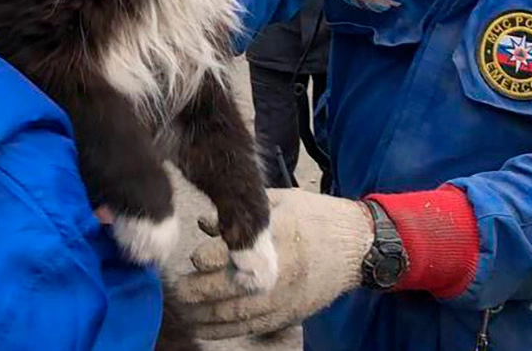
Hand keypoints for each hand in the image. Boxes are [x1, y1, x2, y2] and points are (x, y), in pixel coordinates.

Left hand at [171, 189, 372, 339]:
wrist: (358, 247)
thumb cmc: (317, 218)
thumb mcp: (284, 201)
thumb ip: (244, 210)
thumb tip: (204, 221)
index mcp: (281, 236)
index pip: (238, 251)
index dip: (210, 256)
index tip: (190, 257)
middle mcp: (281, 270)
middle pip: (232, 288)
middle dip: (198, 291)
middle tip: (174, 289)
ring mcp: (285, 297)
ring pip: (237, 313)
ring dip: (204, 315)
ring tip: (180, 311)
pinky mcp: (288, 314)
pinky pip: (250, 327)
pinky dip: (223, 330)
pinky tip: (202, 327)